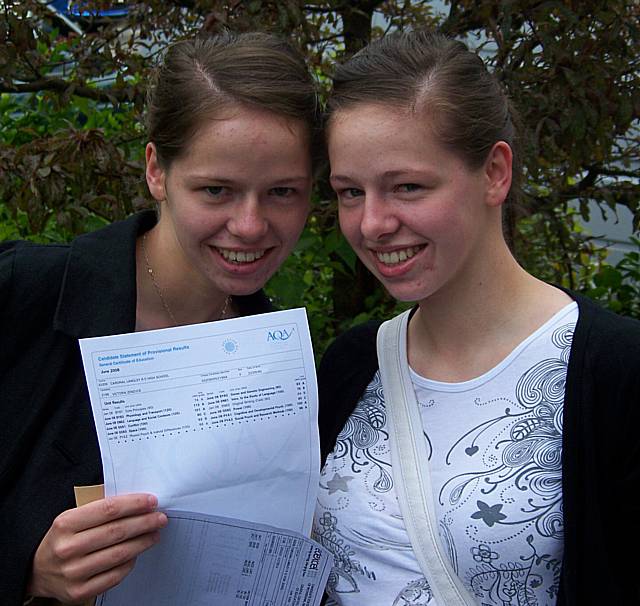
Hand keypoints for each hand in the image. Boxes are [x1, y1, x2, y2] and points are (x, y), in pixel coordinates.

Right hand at [27, 493, 167, 603]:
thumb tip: (139, 504)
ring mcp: (73, 572)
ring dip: (142, 542)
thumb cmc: (63, 539)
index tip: (152, 501)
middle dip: (144, 522)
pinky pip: (115, 575)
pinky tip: (137, 553)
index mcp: (65, 524)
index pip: (108, 510)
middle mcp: (67, 549)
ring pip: (119, 554)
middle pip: (117, 532)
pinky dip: (130, 562)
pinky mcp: (79, 591)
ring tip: (154, 534)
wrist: (38, 570)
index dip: (134, 504)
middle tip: (160, 518)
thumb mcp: (73, 517)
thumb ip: (100, 510)